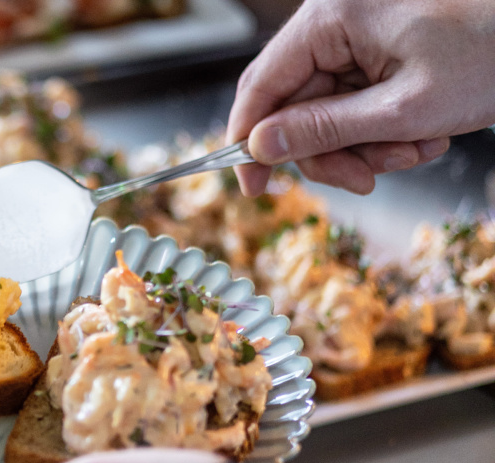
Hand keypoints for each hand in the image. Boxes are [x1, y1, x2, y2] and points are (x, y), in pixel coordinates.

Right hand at [228, 0, 494, 195]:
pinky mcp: (377, 51)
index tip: (253, 186)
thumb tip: (260, 147)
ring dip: (365, 147)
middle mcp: (336, 20)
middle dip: (332, 151)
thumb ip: (323, 130)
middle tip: (365, 179)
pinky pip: (356, 105)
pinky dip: (383, 132)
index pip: (261, 85)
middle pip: (295, 107)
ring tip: (414, 150)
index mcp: (331, 17)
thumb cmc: (490, 54)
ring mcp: (357, 36)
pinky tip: (421, 135)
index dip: (250, 141)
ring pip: (327, 113)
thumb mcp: (402, 108)